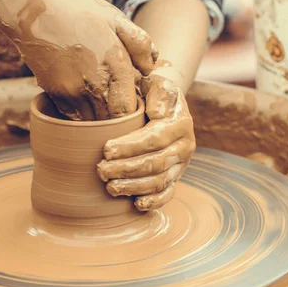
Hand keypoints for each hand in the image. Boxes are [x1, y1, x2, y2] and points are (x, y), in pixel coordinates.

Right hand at [0, 0, 157, 119]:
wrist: (32, 10)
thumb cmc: (76, 10)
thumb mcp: (114, 17)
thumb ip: (139, 43)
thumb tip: (152, 67)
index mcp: (116, 66)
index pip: (129, 111)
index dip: (133, 114)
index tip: (133, 107)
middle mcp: (95, 85)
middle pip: (110, 122)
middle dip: (116, 121)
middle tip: (118, 111)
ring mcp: (72, 92)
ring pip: (90, 122)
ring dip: (97, 119)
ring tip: (101, 107)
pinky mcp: (53, 93)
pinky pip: (71, 116)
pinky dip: (78, 114)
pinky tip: (82, 99)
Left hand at [97, 71, 195, 210]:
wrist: (165, 103)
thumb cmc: (153, 92)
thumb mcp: (157, 82)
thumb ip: (158, 92)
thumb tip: (156, 114)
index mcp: (181, 123)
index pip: (154, 138)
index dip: (130, 146)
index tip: (106, 150)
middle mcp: (185, 146)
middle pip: (155, 163)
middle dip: (126, 169)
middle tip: (101, 170)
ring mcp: (182, 164)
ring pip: (160, 181)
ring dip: (134, 187)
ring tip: (111, 187)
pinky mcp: (176, 177)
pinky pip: (168, 193)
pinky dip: (154, 201)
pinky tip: (136, 204)